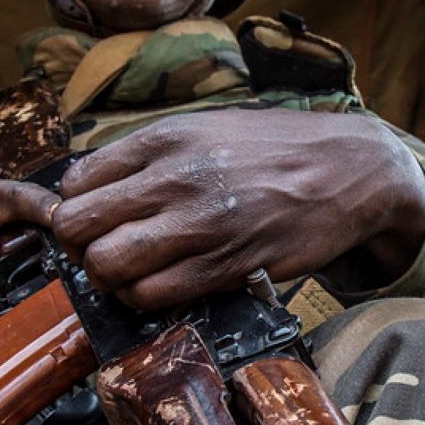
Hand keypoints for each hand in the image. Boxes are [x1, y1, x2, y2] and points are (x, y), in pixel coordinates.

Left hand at [49, 109, 424, 310]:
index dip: (76, 209)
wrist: (349, 168)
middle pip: (77, 227)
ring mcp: (199, 224)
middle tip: (105, 249)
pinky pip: (150, 295)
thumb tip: (94, 187)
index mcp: (164, 138)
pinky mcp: (225, 265)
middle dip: (82, 246)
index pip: (75, 184)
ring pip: (106, 266)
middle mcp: (174, 178)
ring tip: (133, 271)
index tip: (97, 220)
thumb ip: (152, 154)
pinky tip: (163, 284)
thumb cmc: (276, 148)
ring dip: (110, 277)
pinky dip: (144, 297)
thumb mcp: (207, 126)